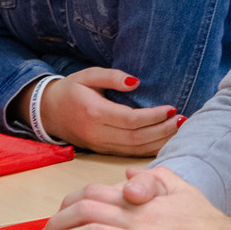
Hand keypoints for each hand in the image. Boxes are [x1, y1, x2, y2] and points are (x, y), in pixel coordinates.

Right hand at [38, 68, 182, 156]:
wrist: (47, 112)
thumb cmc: (70, 90)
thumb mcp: (87, 75)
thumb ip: (111, 77)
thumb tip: (136, 82)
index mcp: (94, 113)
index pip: (130, 120)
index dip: (153, 117)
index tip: (172, 108)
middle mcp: (98, 133)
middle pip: (136, 138)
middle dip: (162, 131)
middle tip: (182, 121)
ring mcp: (100, 145)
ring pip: (134, 149)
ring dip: (159, 142)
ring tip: (179, 131)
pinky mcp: (102, 151)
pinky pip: (129, 154)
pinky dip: (149, 150)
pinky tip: (164, 142)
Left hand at [40, 167, 230, 229]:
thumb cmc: (206, 220)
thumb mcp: (181, 188)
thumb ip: (154, 177)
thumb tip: (128, 173)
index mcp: (142, 199)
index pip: (95, 192)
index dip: (69, 202)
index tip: (58, 214)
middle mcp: (138, 219)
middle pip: (85, 213)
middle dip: (57, 223)